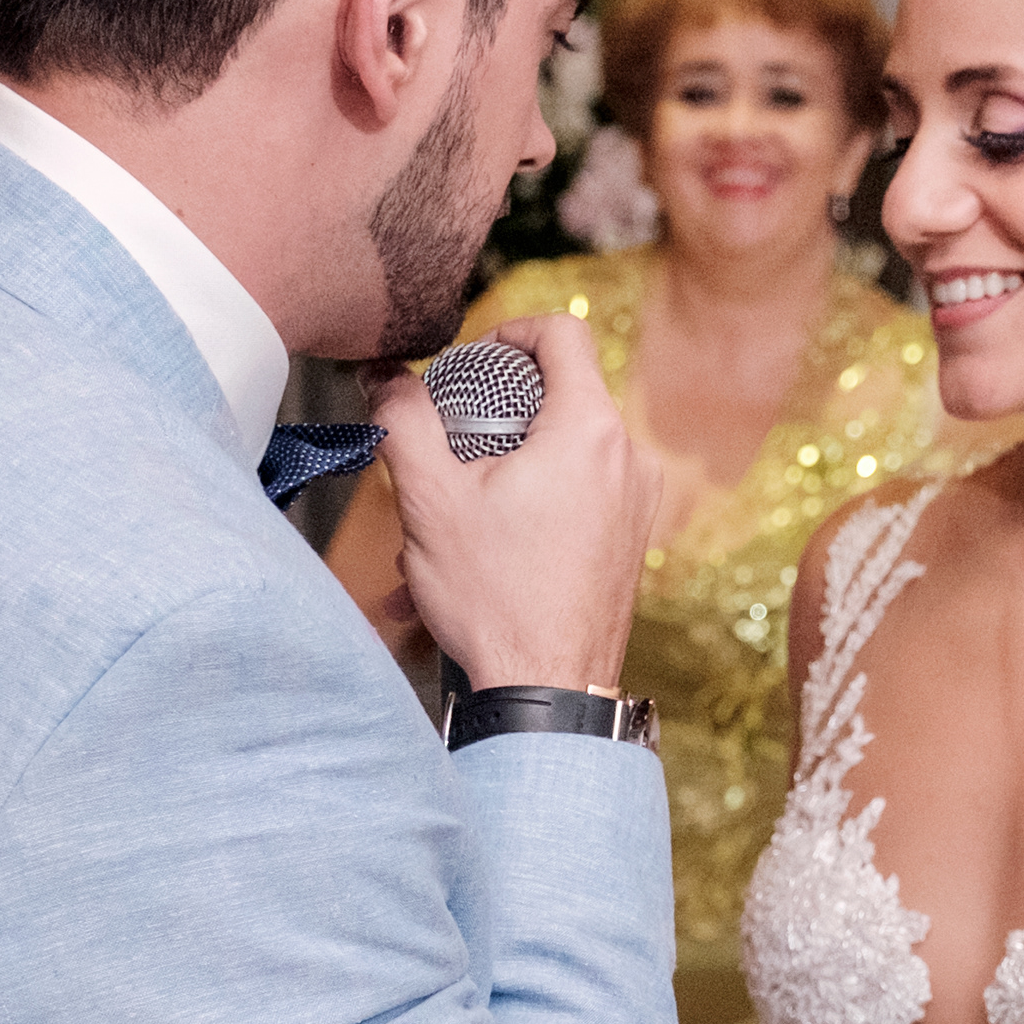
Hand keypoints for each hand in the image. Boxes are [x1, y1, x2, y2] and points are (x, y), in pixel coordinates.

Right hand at [373, 314, 657, 690]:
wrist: (549, 691)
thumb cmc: (496, 601)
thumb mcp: (430, 500)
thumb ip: (403, 421)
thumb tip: (385, 378)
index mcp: (590, 430)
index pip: (564, 332)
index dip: (511, 333)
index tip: (473, 364)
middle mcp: (629, 457)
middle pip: (562, 393)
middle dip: (495, 414)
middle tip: (449, 448)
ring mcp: (638, 501)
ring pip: (564, 449)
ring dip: (505, 467)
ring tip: (453, 516)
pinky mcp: (632, 538)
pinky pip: (578, 494)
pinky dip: (530, 503)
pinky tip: (480, 549)